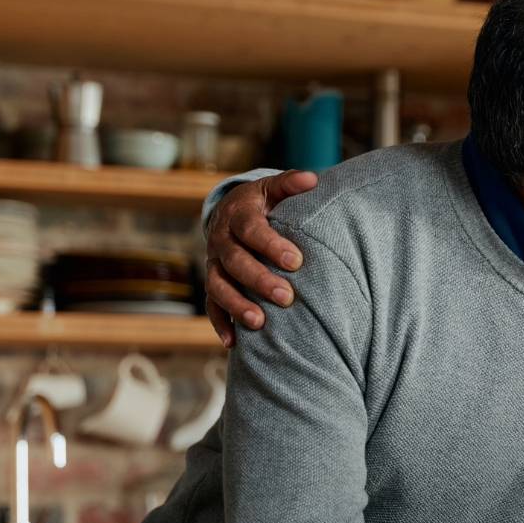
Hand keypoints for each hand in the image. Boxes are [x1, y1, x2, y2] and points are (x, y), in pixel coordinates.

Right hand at [204, 169, 317, 346]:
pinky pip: (211, 305)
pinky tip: (234, 343)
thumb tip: (312, 179)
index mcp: (237, 216)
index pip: (251, 230)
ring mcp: (214, 264)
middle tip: (286, 296)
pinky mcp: (213, 283)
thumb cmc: (262, 203)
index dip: (271, 245)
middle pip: (235, 262)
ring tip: (259, 323)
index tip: (296, 261)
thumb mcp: (273, 189)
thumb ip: (290, 184)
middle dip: (259, 280)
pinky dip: (220, 324)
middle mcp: (220, 241)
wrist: (229, 212)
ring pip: (218, 286)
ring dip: (237, 305)